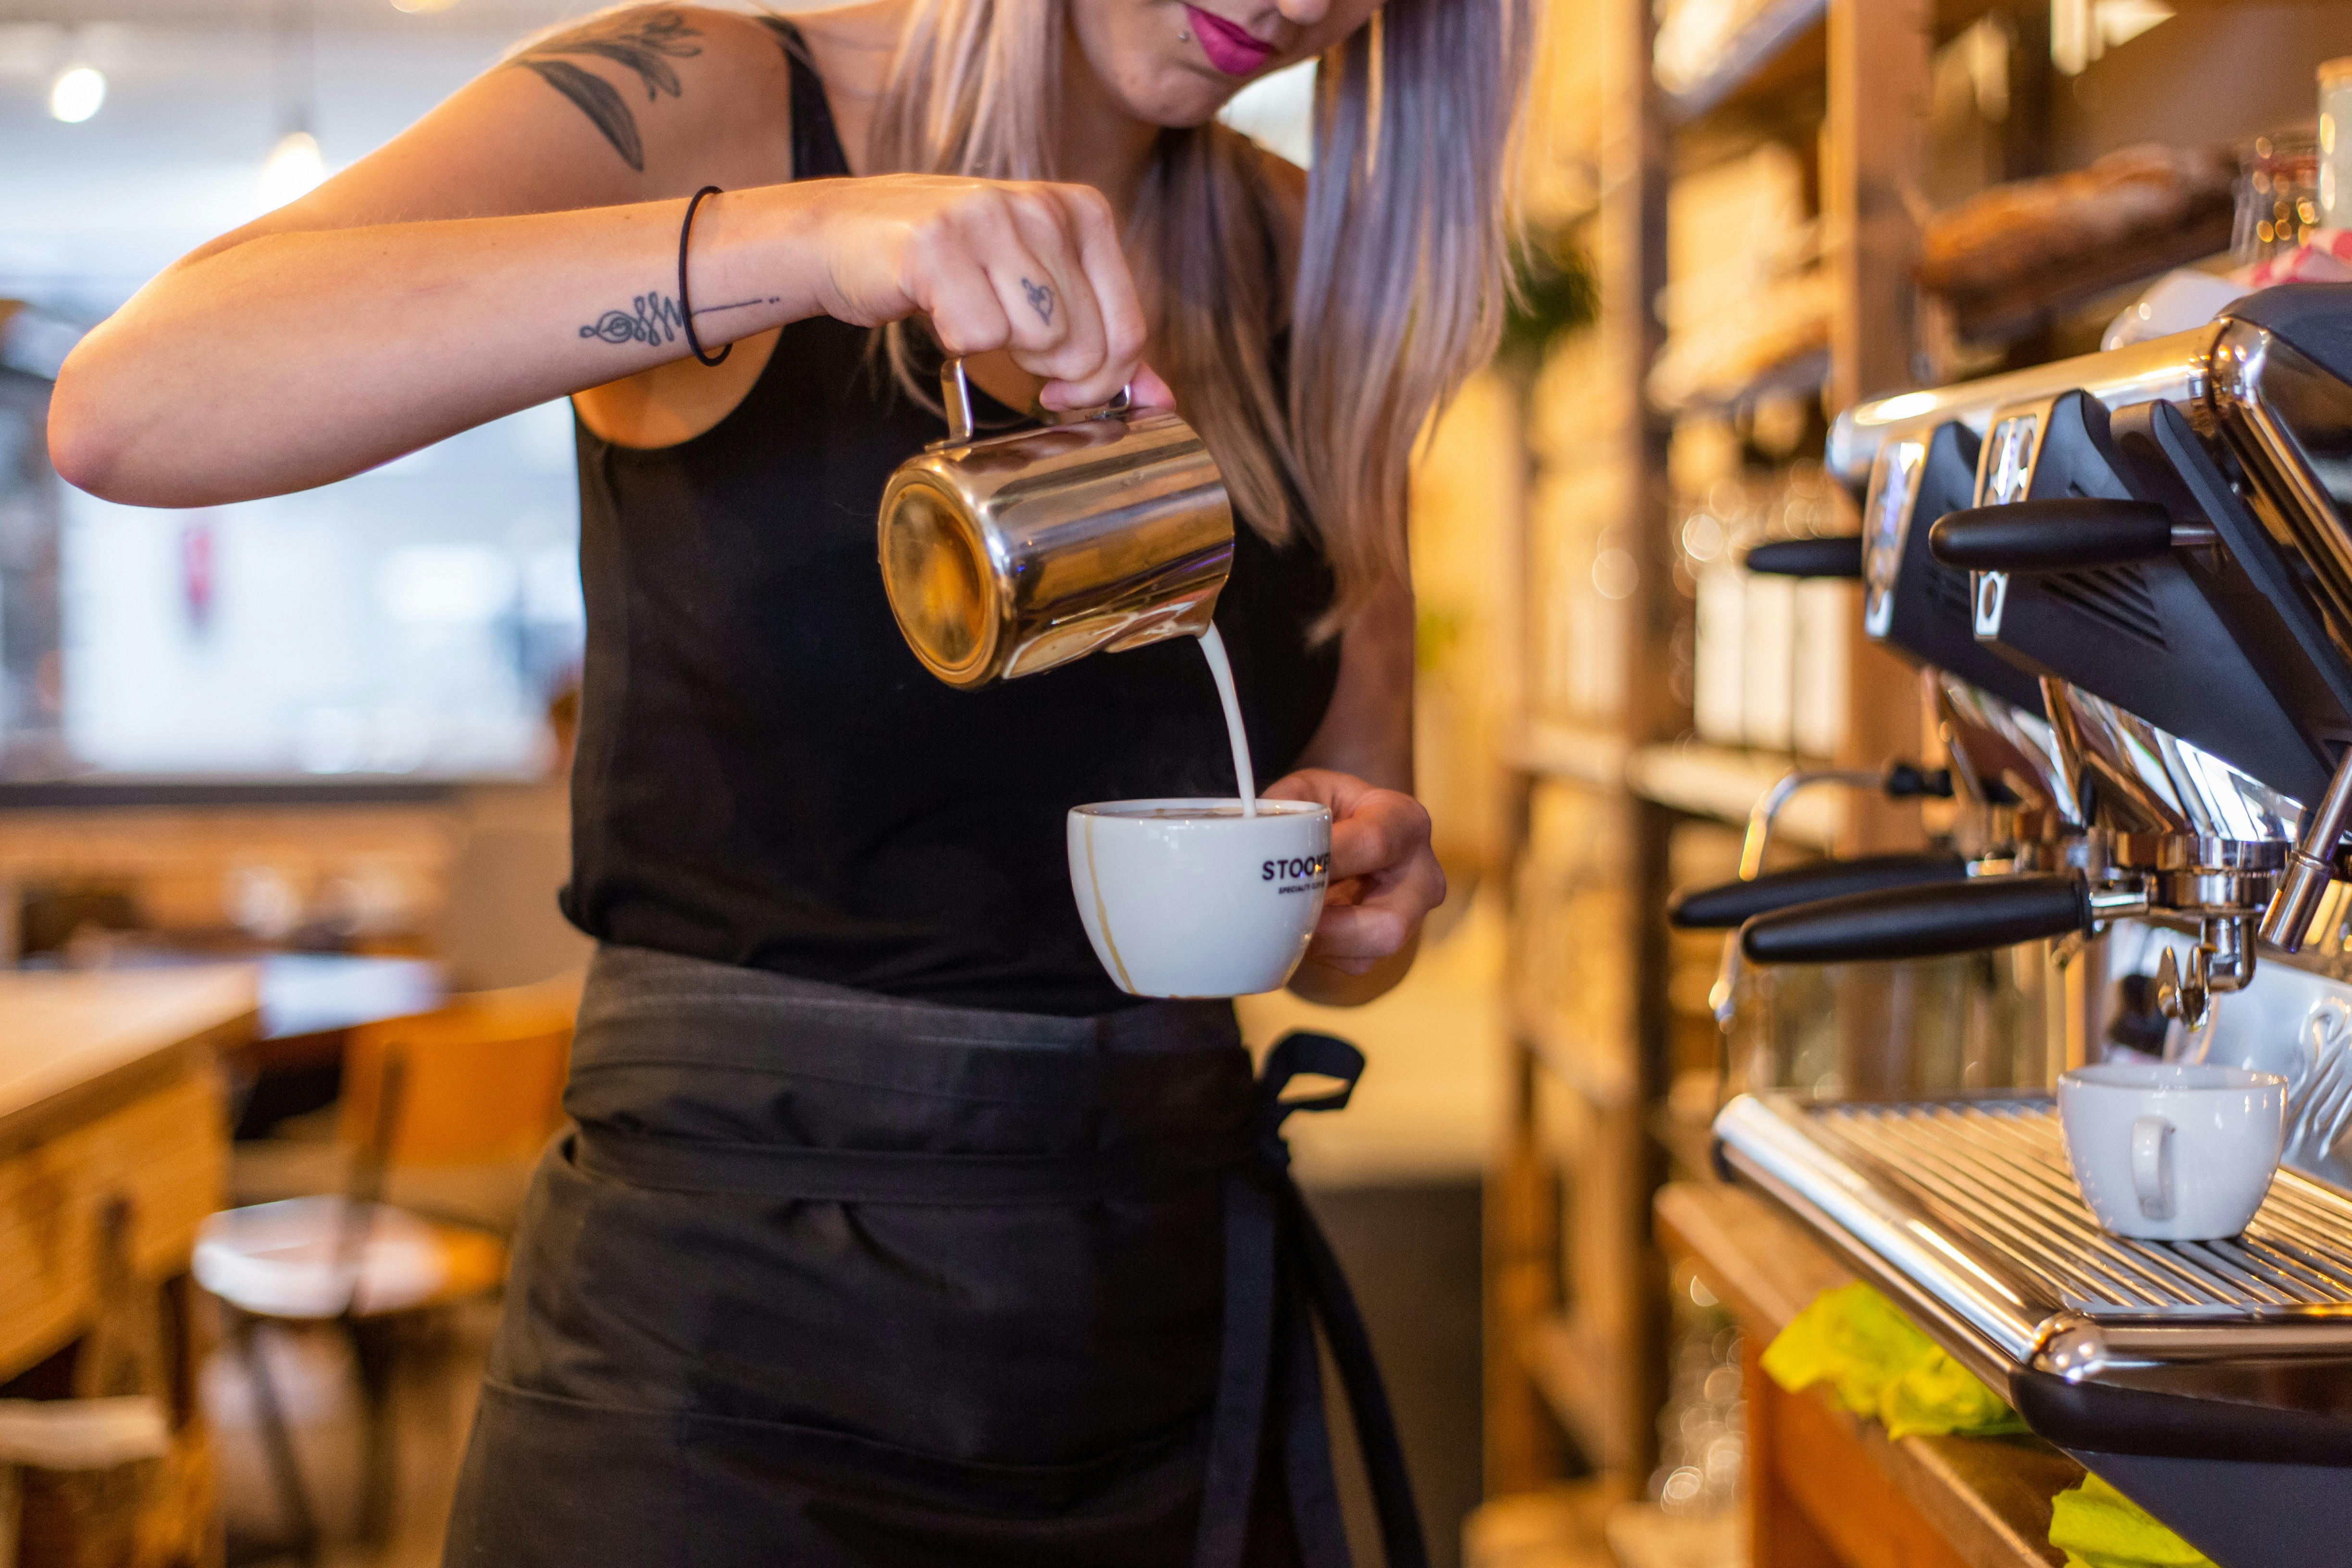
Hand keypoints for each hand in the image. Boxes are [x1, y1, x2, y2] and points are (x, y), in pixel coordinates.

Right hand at [801, 174, 1146, 409]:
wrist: (845, 234)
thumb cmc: (951, 269)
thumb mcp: (1039, 291)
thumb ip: (1103, 342)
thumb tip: (1163, 403)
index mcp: (1083, 211)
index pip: (1128, 331)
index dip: (1101, 383)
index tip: (1061, 388)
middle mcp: (1043, 205)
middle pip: (1086, 347)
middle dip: (1045, 371)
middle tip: (1003, 339)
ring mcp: (989, 217)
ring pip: (1038, 341)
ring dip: (999, 352)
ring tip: (970, 311)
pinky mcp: (935, 243)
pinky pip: (977, 336)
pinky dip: (954, 342)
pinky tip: (937, 307)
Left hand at [1265, 769, 1445, 981]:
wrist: (1358, 833)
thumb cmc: (1332, 811)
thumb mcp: (1308, 791)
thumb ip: (1284, 805)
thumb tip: (1255, 838)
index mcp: (1405, 822)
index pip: (1374, 844)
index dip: (1327, 861)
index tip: (1282, 868)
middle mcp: (1422, 874)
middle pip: (1388, 924)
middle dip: (1326, 926)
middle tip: (1280, 916)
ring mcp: (1413, 915)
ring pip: (1369, 953)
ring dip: (1318, 942)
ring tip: (1283, 921)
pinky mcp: (1391, 943)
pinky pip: (1353, 962)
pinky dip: (1319, 949)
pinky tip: (1300, 926)